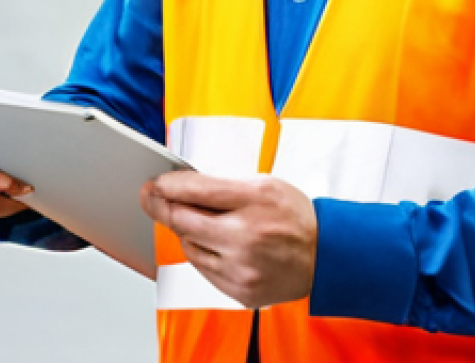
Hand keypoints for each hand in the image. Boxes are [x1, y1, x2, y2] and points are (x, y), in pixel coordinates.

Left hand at [141, 172, 316, 308]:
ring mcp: (242, 267)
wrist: (324, 256)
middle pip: (184, 221)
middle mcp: (246, 236)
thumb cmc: (294, 216)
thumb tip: (183, 184)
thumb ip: (223, 185)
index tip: (155, 183)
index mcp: (254, 200)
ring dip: (186, 231)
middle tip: (150, 197)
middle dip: (161, 206)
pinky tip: (215, 243)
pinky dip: (202, 253)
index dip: (168, 185)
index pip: (197, 190)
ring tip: (199, 221)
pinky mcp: (240, 290)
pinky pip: (203, 269)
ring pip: (189, 246)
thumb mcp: (263, 184)